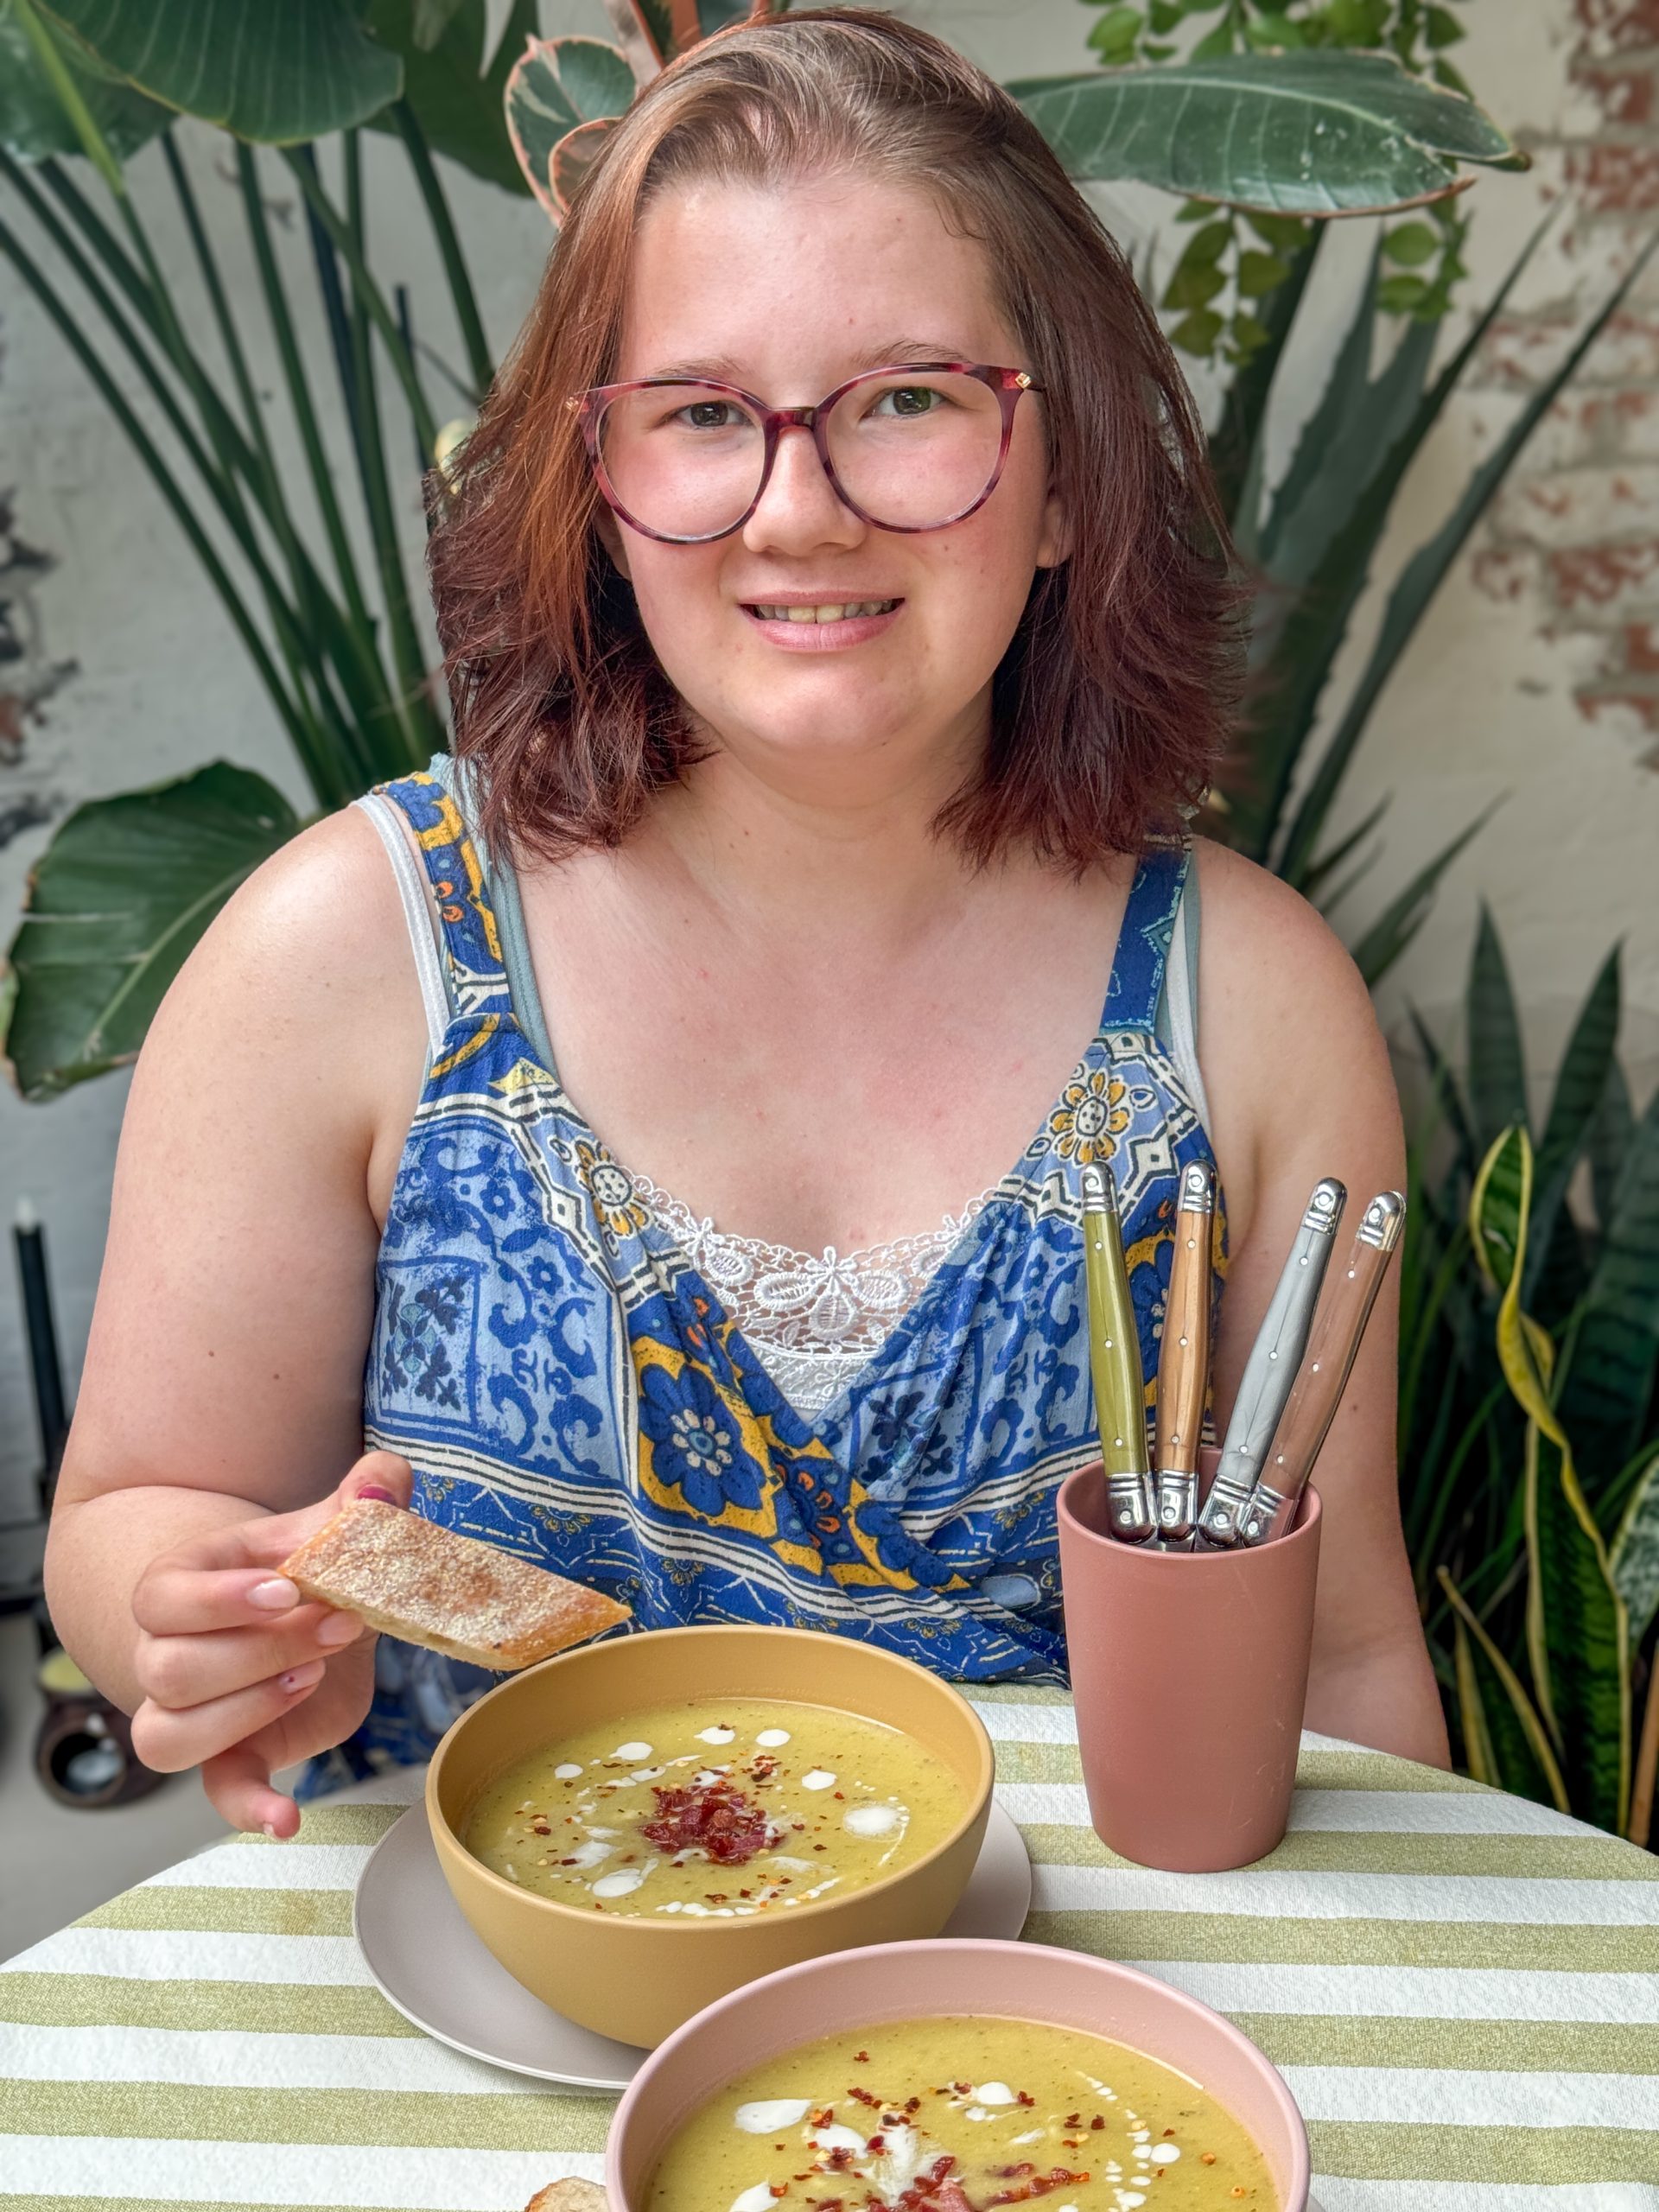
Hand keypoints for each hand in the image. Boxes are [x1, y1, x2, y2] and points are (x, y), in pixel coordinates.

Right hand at [129, 1451, 411, 1835]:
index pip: (160, 1598)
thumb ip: (361, 1499)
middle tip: (338, 1625)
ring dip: (245, 1711)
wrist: (304, 1612)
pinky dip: (248, 1809)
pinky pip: (217, 1792)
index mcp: (181, 1586)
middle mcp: (165, 1653)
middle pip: (169, 1668)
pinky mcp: (231, 1756)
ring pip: (167, 1735)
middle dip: (261, 1650)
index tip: (285, 1588)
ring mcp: (190, 1712)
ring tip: (312, 1678)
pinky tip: (288, 1819)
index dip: (217, 1599)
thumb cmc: (306, 1567)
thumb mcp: (330, 1527)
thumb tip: (384, 1484)